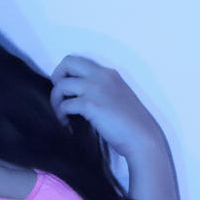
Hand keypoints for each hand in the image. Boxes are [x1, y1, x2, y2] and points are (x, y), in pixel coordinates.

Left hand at [49, 54, 164, 160]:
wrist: (143, 138)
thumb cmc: (131, 124)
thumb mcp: (117, 96)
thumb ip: (100, 89)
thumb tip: (77, 94)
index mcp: (109, 73)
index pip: (78, 61)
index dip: (67, 74)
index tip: (67, 91)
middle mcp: (102, 76)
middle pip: (67, 62)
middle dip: (57, 78)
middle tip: (59, 96)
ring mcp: (96, 89)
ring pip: (61, 84)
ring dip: (56, 100)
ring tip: (62, 114)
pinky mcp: (91, 105)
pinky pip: (65, 104)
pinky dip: (61, 115)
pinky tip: (67, 124)